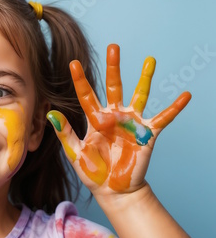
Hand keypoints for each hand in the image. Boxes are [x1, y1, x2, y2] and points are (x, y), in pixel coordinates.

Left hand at [46, 44, 189, 194]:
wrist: (113, 190)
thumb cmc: (93, 171)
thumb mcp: (75, 153)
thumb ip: (65, 133)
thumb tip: (51, 113)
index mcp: (95, 119)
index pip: (86, 95)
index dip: (80, 80)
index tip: (73, 63)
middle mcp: (114, 116)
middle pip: (113, 87)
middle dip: (113, 67)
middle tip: (113, 46)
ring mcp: (131, 123)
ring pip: (139, 95)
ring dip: (144, 78)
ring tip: (150, 60)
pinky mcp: (147, 134)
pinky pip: (162, 119)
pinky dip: (174, 108)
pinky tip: (185, 95)